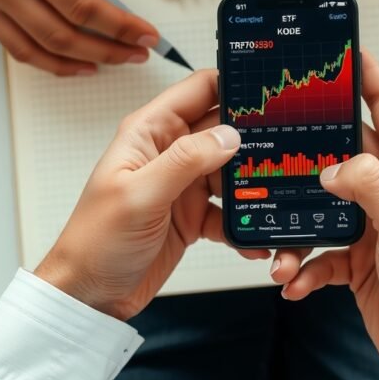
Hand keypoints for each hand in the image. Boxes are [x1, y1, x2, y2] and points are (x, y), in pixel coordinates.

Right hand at [0, 0, 158, 75]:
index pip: (83, 7)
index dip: (121, 27)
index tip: (147, 36)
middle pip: (63, 36)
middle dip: (108, 50)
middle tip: (137, 52)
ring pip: (36, 50)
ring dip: (78, 63)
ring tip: (110, 61)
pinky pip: (13, 44)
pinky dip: (45, 59)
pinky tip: (72, 61)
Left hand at [34, 70, 269, 319]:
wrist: (90, 296)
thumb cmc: (96, 241)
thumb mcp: (140, 195)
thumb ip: (186, 161)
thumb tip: (230, 135)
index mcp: (151, 132)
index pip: (199, 90)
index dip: (233, 84)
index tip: (268, 90)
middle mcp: (170, 152)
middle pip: (224, 129)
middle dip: (255, 135)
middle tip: (288, 144)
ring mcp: (184, 184)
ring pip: (233, 169)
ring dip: (253, 182)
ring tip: (275, 194)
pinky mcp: (194, 215)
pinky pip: (230, 210)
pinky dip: (244, 221)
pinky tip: (255, 235)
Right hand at [272, 53, 378, 379]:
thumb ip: (372, 188)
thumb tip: (334, 167)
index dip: (367, 77)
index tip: (344, 51)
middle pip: (342, 152)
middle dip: (309, 151)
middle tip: (278, 141)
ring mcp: (369, 222)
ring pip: (320, 204)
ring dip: (296, 226)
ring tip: (284, 246)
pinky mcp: (352, 255)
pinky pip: (316, 248)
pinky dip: (301, 264)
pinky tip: (295, 279)